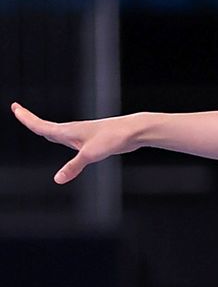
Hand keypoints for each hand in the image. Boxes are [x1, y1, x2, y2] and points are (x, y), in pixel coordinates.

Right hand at [10, 102, 137, 182]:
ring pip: (57, 131)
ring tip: (33, 124)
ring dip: (43, 128)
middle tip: (17, 111)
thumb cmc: (113, 138)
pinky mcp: (91, 140)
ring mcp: (82, 135)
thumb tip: (57, 179)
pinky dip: (59, 136)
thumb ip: (73, 167)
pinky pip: (69, 138)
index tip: (14, 107)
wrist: (133, 131)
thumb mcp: (91, 154)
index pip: (41, 125)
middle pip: (45, 126)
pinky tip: (63, 141)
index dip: (26, 117)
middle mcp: (73, 131)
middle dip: (30, 119)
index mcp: (68, 131)